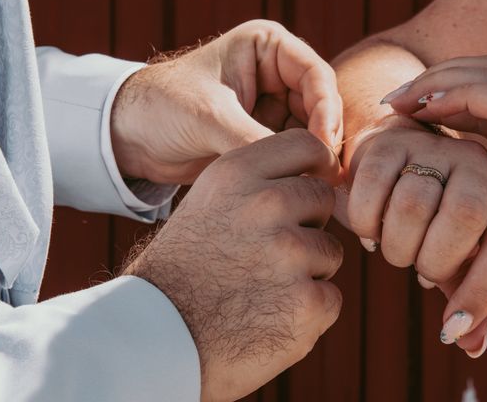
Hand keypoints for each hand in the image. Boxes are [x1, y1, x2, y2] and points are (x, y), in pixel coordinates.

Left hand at [112, 20, 342, 183]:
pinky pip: (293, 152)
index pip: (316, 75)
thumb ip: (256, 140)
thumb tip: (303, 174)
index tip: (323, 146)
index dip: (327, 110)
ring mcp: (272, 106)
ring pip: (311, 133)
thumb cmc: (162, 107)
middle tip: (328, 175)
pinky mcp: (263, 136)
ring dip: (314, 158)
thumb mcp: (210, 118)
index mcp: (266, 48)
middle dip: (324, 139)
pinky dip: (299, 169)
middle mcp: (275, 74)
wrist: (128, 135)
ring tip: (319, 187)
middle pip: (320, 106)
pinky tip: (302, 189)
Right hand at [123, 129, 342, 401]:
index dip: (315, 168)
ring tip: (262, 290)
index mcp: (237, 174)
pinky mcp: (306, 302)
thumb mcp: (209, 203)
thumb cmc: (183, 271)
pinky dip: (309, 313)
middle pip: (323, 200)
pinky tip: (270, 319)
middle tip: (271, 255)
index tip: (310, 187)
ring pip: (330, 252)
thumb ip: (259, 184)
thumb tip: (317, 177)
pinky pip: (330, 298)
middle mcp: (266, 204)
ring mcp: (289, 253)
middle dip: (308, 225)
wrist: (155, 341)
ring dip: (308, 273)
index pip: (308, 146)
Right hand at [343, 116, 486, 356]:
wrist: (401, 157)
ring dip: (396, 246)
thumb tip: (471, 347)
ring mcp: (433, 149)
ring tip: (392, 250)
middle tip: (416, 268)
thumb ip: (467, 295)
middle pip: (463, 216)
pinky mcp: (391, 143)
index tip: (453, 327)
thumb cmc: (435, 217)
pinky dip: (365, 223)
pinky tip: (369, 233)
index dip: (483, 291)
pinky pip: (371, 187)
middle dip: (431, 260)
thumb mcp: (460, 253)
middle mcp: (477, 165)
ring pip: (412, 205)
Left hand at [383, 54, 486, 306]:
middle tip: (394, 99)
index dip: (444, 93)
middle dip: (434, 78)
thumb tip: (452, 207)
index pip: (486, 92)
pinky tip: (425, 110)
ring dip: (437, 81)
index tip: (406, 110)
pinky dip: (455, 95)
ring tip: (400, 101)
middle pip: (484, 71)